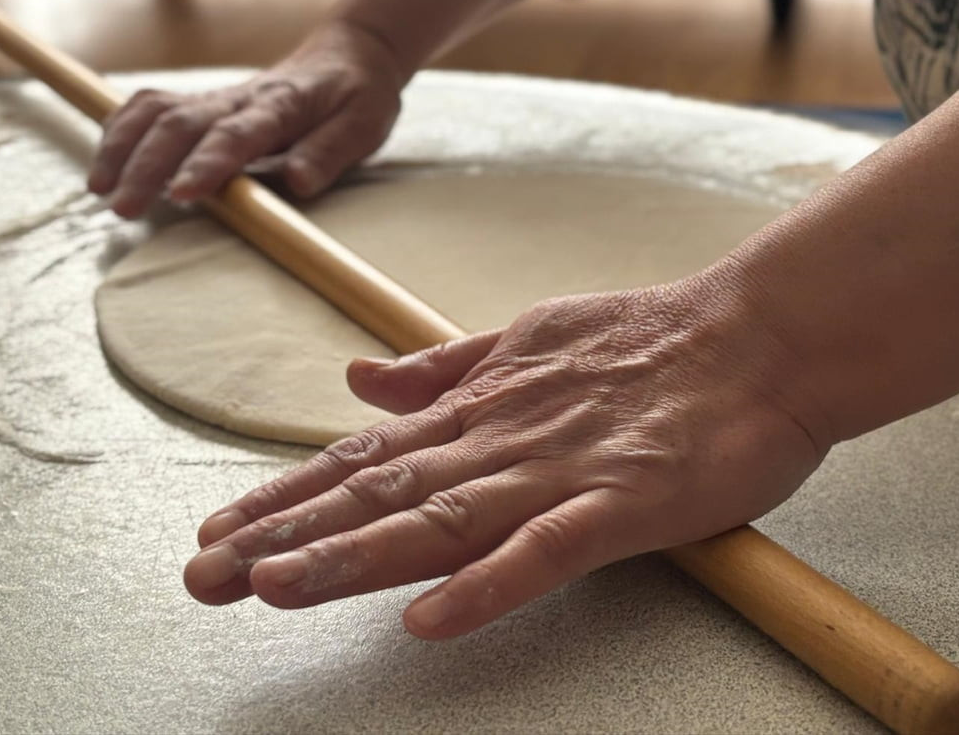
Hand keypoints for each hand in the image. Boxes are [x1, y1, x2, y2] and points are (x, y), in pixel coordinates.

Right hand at [89, 20, 406, 217]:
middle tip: (123, 209)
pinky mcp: (203, 103)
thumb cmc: (359, 97)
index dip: (207, 164)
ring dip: (121, 146)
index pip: (237, 136)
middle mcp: (240, 98)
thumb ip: (330, 152)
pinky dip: (120, 129)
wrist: (350, 55)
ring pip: (153, 110)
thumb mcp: (364, 125)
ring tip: (99, 190)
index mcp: (282, 107)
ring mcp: (216, 98)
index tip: (183, 194)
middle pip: (180, 125)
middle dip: (145, 165)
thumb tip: (300, 181)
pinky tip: (105, 162)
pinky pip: (150, 107)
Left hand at [182, 276, 827, 638]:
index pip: (364, 461)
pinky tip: (428, 620)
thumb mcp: (526, 339)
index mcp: (480, 407)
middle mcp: (501, 439)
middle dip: (284, 533)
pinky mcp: (623, 502)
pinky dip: (486, 583)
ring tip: (271, 586)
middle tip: (203, 574)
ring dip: (353, 555)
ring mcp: (558, 471)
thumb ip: (442, 368)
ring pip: (440, 519)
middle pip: (377, 495)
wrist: (755, 337)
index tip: (219, 529)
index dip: (287, 496)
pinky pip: (546, 551)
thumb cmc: (647, 341)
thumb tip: (361, 384)